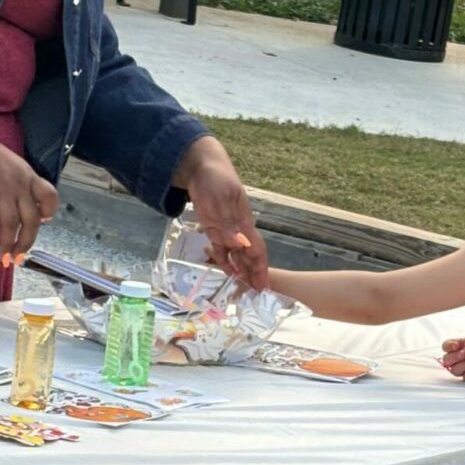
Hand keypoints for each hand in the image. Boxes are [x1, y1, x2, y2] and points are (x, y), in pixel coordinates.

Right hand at [0, 117, 57, 262]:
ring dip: (7, 244)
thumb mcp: (13, 167)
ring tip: (3, 258)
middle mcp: (19, 185)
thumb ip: (20, 188)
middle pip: (31, 219)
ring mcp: (1, 190)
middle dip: (26, 242)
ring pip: (10, 224)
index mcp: (29, 177)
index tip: (43, 222)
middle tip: (19, 258)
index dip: (49, 211)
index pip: (49, 196)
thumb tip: (20, 216)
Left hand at [174, 137, 268, 288]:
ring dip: (242, 273)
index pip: (256, 250)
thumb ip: (228, 222)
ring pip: (237, 256)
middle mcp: (237, 230)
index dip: (261, 269)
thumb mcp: (220, 197)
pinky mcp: (213, 228)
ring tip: (244, 292)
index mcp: (243, 222)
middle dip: (254, 276)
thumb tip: (239, 244)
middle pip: (249, 257)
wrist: (200, 166)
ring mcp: (225, 229)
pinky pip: (221, 250)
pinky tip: (228, 274)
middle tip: (256, 298)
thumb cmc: (214, 178)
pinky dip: (225, 263)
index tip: (264, 287)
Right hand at [441, 328, 464, 384]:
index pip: (448, 346)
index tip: (456, 345)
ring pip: (452, 369)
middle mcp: (464, 356)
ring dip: (458, 364)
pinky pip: (462, 376)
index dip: (448, 346)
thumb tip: (463, 347)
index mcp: (464, 345)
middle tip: (463, 353)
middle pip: (446, 359)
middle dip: (452, 356)